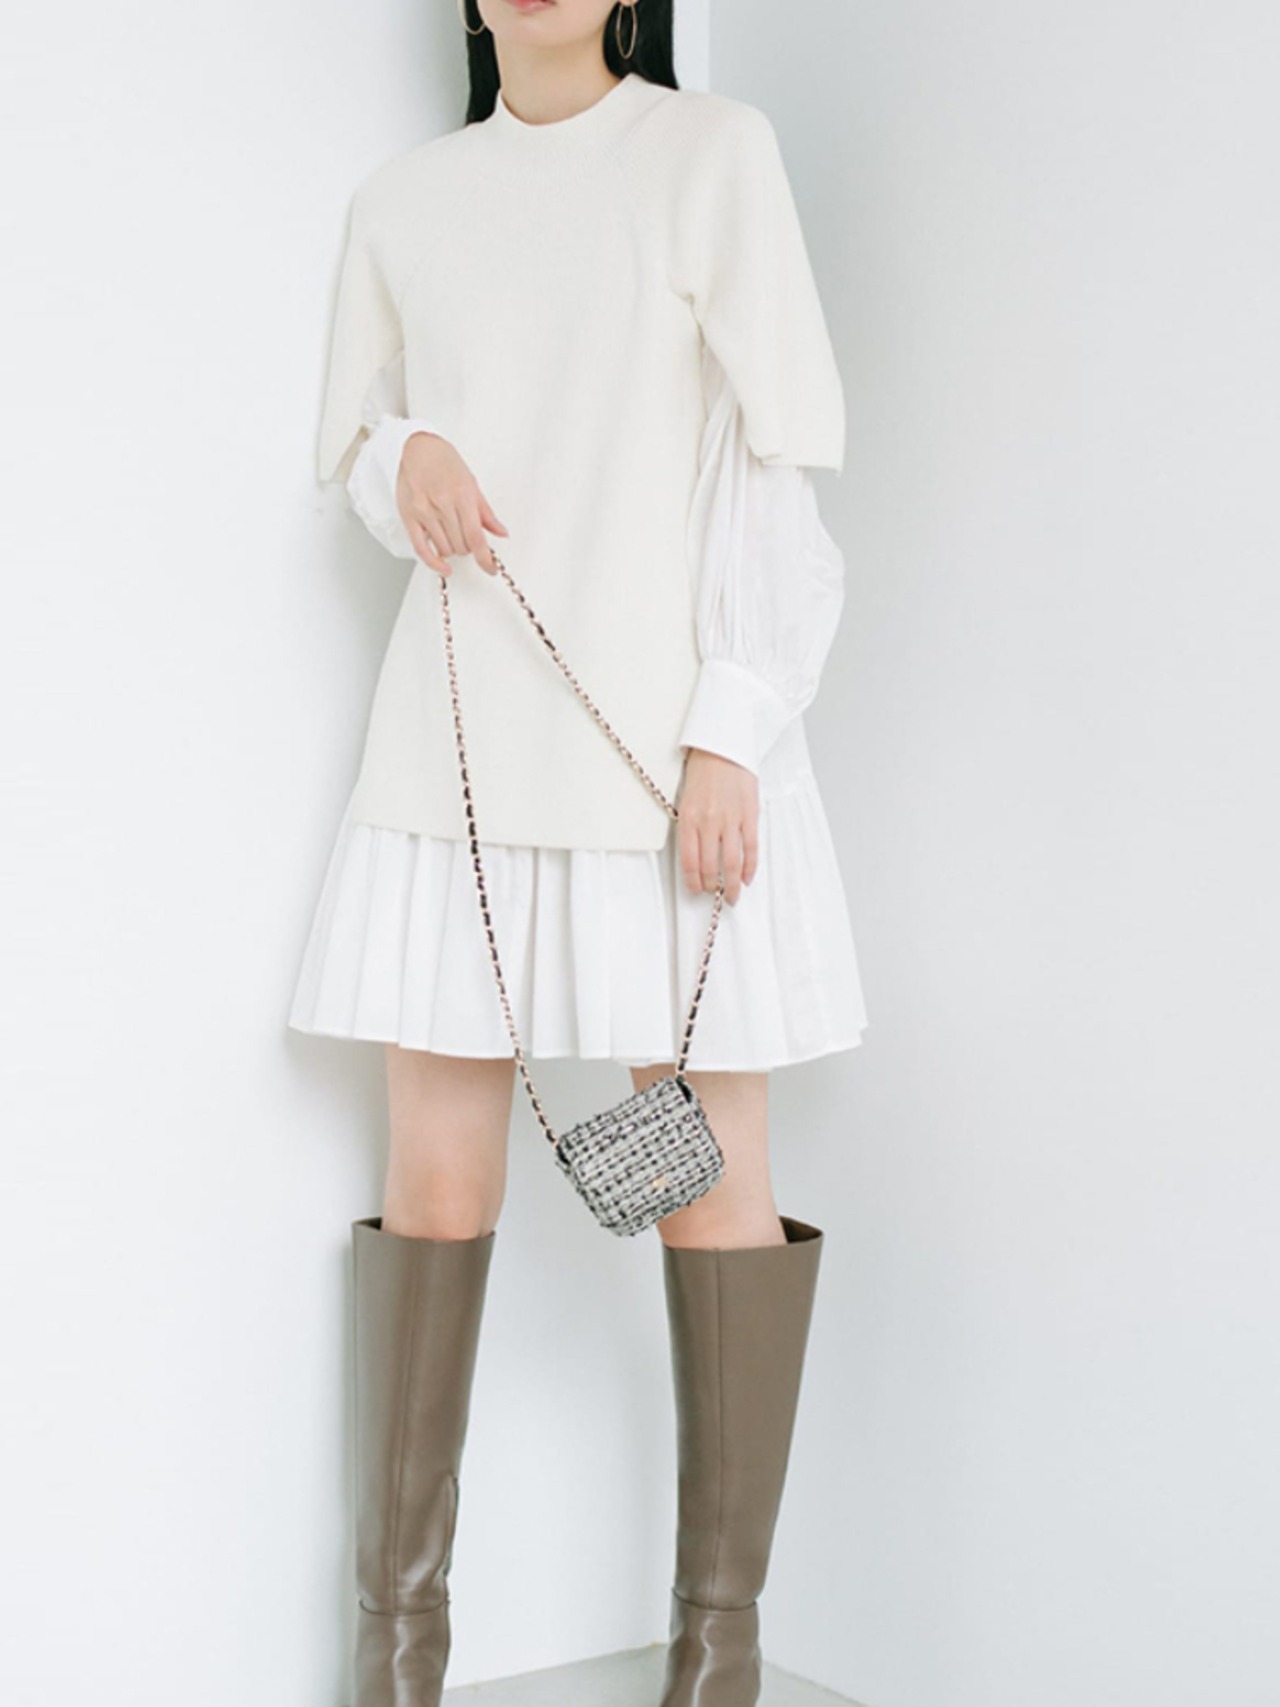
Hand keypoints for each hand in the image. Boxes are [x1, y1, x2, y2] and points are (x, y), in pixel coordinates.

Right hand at [396, 432, 508, 577]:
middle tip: (467, 537)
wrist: (417, 448)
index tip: (490, 568)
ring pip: (445, 549)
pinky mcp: (409, 517)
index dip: (485, 559)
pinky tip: (444, 567)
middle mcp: (442, 504)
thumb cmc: (445, 462)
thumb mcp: (471, 483)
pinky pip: (421, 549)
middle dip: (469, 547)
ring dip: (454, 549)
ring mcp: (424, 511)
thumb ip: (486, 512)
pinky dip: (434, 563)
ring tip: (453, 535)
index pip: (476, 537)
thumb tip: (501, 532)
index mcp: (462, 495)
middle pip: (462, 546)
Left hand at [676, 748, 758, 904]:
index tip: (696, 890)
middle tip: (715, 894)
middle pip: (710, 867)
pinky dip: (749, 867)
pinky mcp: (749, 815)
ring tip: (733, 895)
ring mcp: (730, 820)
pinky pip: (750, 848)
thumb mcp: (686, 801)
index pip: (689, 862)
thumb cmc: (703, 772)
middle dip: (712, 887)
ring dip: (732, 885)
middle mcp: (708, 822)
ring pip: (731, 863)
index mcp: (688, 819)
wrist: (722, 748)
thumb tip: (696, 857)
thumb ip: (690, 828)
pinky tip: (747, 877)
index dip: (693, 882)